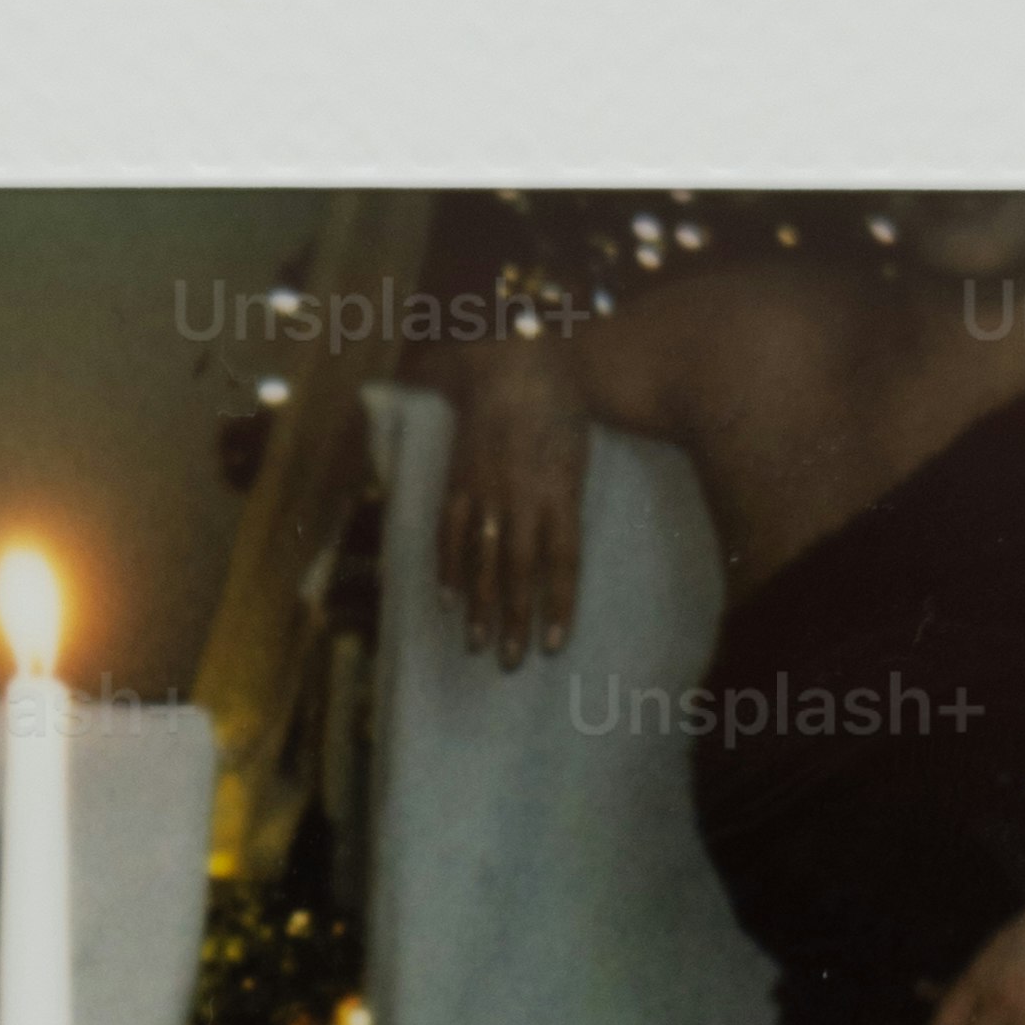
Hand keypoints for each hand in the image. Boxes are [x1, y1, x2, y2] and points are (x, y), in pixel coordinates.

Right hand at [434, 352, 587, 664]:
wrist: (512, 361)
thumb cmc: (557, 405)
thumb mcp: (577, 453)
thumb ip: (568, 502)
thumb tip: (562, 550)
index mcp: (561, 492)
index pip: (562, 563)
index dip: (557, 607)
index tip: (554, 645)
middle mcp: (523, 498)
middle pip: (521, 572)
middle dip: (516, 621)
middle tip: (512, 663)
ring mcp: (486, 491)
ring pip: (483, 560)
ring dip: (481, 607)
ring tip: (478, 645)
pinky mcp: (459, 480)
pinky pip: (451, 532)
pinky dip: (447, 567)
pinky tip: (446, 601)